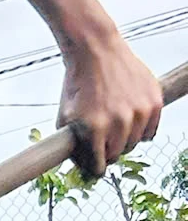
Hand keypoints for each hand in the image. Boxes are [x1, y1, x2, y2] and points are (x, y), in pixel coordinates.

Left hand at [58, 35, 162, 177]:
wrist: (96, 52)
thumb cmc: (78, 84)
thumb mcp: (65, 115)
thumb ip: (72, 143)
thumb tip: (80, 166)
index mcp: (94, 127)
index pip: (99, 164)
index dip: (95, 168)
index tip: (96, 168)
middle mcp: (119, 122)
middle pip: (118, 154)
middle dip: (109, 151)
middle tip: (103, 142)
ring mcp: (139, 112)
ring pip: (135, 143)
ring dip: (125, 140)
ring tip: (114, 125)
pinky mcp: (154, 102)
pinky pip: (151, 131)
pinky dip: (142, 130)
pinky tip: (130, 121)